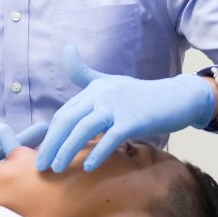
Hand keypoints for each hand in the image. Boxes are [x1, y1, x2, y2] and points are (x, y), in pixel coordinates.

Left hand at [35, 45, 215, 172]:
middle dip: (51, 144)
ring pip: (84, 128)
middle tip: (40, 165)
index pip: (64, 114)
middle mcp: (101, 96)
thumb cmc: (140, 94)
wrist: (177, 97)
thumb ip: (84, 73)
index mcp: (93, 90)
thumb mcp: (109, 81)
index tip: (40, 153)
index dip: (50, 134)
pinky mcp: (133, 120)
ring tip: (56, 167)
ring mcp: (117, 107)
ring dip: (67, 149)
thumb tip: (66, 49)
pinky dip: (98, 152)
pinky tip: (88, 167)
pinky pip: (111, 137)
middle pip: (68, 120)